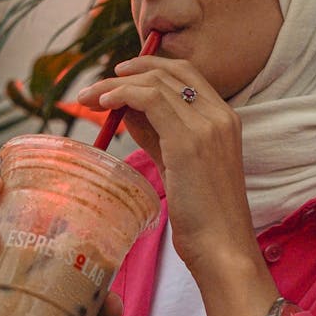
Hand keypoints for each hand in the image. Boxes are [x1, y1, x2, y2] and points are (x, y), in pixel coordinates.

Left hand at [78, 56, 279, 315]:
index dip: (151, 68)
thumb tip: (127, 110)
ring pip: (156, 82)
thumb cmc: (203, 216)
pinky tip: (103, 105)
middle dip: (128, 72)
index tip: (120, 76)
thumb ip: (158, 134)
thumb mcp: (179, 164)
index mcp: (225, 119)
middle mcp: (220, 115)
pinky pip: (148, 99)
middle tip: (96, 87)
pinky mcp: (188, 140)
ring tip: (90, 97)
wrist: (222, 247)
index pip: (186, 74)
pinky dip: (121, 94)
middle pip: (170, 71)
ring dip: (116, 84)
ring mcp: (207, 125)